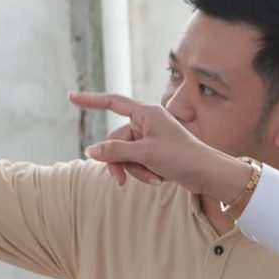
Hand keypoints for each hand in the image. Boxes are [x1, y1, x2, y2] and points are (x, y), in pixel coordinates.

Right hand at [73, 91, 252, 201]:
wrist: (207, 174)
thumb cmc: (182, 157)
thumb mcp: (145, 154)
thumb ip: (116, 151)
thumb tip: (90, 151)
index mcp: (146, 113)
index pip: (112, 102)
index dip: (91, 100)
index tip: (71, 97)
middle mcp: (147, 122)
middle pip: (115, 140)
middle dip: (119, 162)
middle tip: (121, 181)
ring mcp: (150, 138)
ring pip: (125, 156)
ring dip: (135, 171)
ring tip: (154, 178)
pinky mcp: (154, 153)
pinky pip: (136, 163)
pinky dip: (144, 174)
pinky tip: (159, 180)